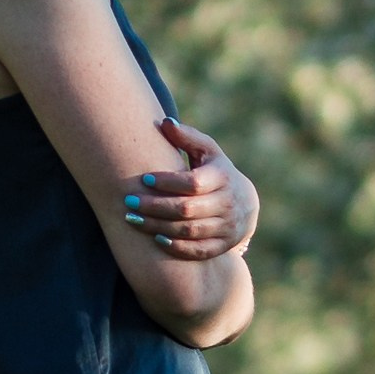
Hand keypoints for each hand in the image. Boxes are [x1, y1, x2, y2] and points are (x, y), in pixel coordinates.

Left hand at [122, 118, 259, 262]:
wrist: (245, 205)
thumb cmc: (216, 172)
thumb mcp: (208, 152)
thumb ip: (187, 137)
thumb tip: (165, 123)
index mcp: (222, 177)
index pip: (193, 182)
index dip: (168, 181)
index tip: (144, 179)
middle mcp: (228, 203)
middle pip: (186, 209)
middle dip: (154, 206)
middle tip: (128, 202)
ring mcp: (227, 227)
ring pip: (188, 231)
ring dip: (157, 226)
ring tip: (133, 219)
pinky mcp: (223, 246)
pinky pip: (198, 250)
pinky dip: (176, 246)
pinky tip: (156, 238)